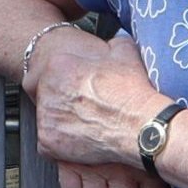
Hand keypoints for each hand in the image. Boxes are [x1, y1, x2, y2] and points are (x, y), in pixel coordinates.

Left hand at [31, 33, 162, 170]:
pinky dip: (61, 144)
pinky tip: (81, 139)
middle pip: (45, 94)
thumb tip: (111, 43)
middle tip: (82, 107)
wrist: (142, 127)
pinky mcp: (48, 142)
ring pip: (46, 118)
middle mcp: (46, 90)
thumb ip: (110, 44)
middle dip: (61, 100)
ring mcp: (45, 118)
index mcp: (58, 64)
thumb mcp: (124, 53)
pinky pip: (48, 142)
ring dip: (61, 121)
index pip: (47, 70)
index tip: (76, 87)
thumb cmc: (133, 92)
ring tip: (86, 124)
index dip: (64, 80)